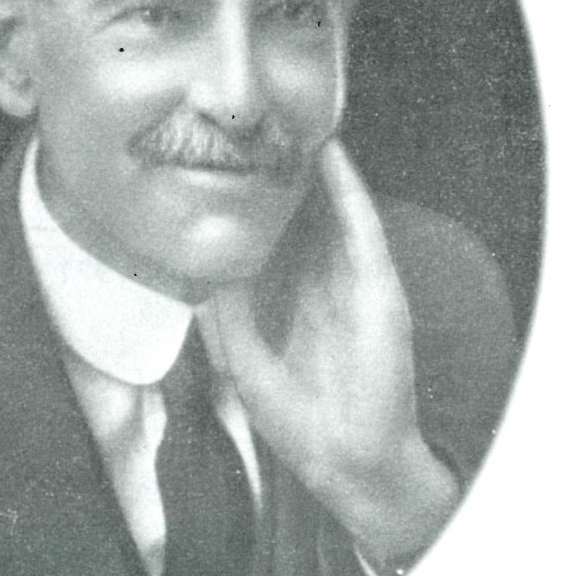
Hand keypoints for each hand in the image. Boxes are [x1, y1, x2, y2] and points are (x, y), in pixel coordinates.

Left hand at [204, 138, 459, 570]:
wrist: (343, 458)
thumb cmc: (295, 417)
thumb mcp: (242, 358)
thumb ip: (224, 312)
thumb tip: (198, 265)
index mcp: (291, 297)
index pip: (273, 234)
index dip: (254, 198)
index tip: (227, 159)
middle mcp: (322, 280)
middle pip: (304, 211)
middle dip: (283, 170)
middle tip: (257, 122)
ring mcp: (353, 280)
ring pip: (334, 207)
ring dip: (317, 165)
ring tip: (292, 117)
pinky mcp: (378, 285)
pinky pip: (362, 226)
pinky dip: (348, 189)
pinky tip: (331, 154)